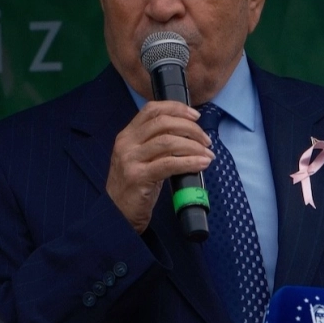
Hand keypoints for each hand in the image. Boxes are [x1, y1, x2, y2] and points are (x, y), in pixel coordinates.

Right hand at [106, 101, 214, 233]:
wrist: (117, 214)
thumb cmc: (134, 187)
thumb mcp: (140, 159)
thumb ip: (156, 144)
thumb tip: (188, 134)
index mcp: (127, 135)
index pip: (151, 109)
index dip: (176, 108)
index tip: (195, 115)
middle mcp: (126, 144)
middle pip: (163, 123)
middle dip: (190, 128)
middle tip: (206, 140)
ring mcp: (130, 160)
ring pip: (168, 142)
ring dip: (194, 146)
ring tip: (207, 154)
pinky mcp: (138, 177)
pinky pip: (169, 164)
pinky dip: (190, 162)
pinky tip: (201, 164)